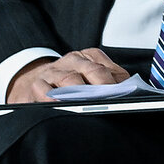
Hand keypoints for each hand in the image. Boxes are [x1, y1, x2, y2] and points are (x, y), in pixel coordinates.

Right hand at [6, 47, 127, 103]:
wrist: (34, 78)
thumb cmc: (70, 82)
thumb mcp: (91, 76)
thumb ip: (110, 81)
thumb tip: (130, 93)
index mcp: (90, 57)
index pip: (107, 67)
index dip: (116, 83)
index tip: (124, 97)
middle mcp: (73, 60)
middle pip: (92, 71)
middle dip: (104, 87)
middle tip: (111, 103)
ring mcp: (55, 71)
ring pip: (70, 79)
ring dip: (81, 93)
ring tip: (89, 106)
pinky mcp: (37, 83)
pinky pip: (43, 89)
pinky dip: (51, 97)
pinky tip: (58, 105)